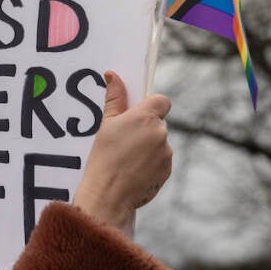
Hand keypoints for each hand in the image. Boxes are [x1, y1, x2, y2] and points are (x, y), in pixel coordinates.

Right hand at [73, 71, 171, 234]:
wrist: (109, 194)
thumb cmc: (103, 158)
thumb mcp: (105, 125)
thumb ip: (114, 99)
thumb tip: (113, 75)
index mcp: (145, 117)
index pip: (161, 100)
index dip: (151, 105)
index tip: (136, 115)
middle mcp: (161, 133)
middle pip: (158, 123)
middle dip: (145, 129)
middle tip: (124, 141)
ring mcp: (166, 153)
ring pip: (159, 143)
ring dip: (147, 147)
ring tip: (125, 159)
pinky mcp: (167, 170)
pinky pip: (161, 161)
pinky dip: (150, 164)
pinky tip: (132, 171)